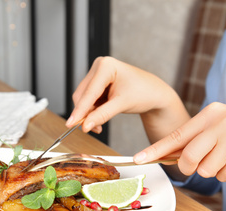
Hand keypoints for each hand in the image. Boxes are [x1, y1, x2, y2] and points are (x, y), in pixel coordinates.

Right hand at [66, 57, 188, 140]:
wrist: (154, 94)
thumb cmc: (144, 93)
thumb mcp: (122, 105)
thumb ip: (102, 115)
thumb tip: (85, 126)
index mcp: (106, 66)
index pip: (88, 92)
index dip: (80, 110)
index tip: (71, 124)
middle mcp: (99, 67)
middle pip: (82, 95)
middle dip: (85, 113)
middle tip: (90, 129)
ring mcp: (97, 74)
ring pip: (83, 99)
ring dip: (89, 114)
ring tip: (99, 125)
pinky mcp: (97, 83)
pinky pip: (88, 100)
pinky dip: (92, 111)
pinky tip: (99, 118)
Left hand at [134, 102, 225, 181]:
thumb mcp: (216, 126)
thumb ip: (194, 139)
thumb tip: (165, 156)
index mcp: (209, 114)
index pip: (176, 136)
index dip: (155, 150)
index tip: (138, 159)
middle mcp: (220, 123)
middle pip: (188, 157)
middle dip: (188, 166)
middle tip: (197, 163)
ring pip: (205, 170)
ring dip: (211, 169)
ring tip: (225, 157)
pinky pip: (222, 176)